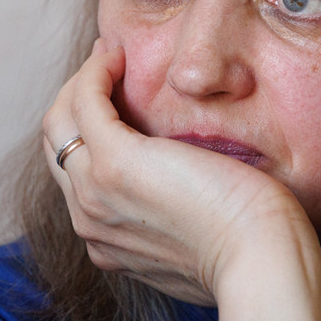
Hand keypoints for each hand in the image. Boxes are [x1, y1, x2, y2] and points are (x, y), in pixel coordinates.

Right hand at [43, 40, 320, 320]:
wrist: (262, 265)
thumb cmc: (253, 251)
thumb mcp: (204, 239)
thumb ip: (182, 220)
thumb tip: (198, 191)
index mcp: (107, 242)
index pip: (78, 174)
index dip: (90, 131)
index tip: (117, 96)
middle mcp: (89, 220)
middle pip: (58, 146)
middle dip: (75, 101)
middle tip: (107, 67)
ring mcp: (96, 192)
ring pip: (60, 122)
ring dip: (81, 81)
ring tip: (111, 56)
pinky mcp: (116, 163)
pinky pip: (85, 102)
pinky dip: (94, 72)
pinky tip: (117, 56)